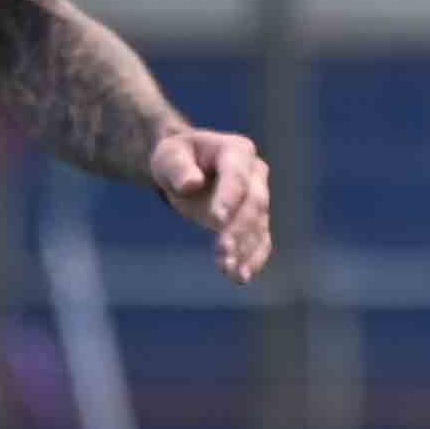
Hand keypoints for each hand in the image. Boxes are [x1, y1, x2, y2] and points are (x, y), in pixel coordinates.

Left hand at [150, 128, 270, 281]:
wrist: (187, 170)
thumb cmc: (177, 159)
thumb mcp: (169, 156)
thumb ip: (178, 167)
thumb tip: (192, 184)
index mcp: (236, 151)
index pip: (236, 175)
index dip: (229, 197)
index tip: (217, 220)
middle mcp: (255, 174)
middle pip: (253, 203)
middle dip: (239, 228)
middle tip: (222, 251)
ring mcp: (259, 199)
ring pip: (258, 226)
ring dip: (245, 250)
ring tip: (229, 271)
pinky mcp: (256, 222)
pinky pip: (260, 242)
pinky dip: (252, 260)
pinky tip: (240, 277)